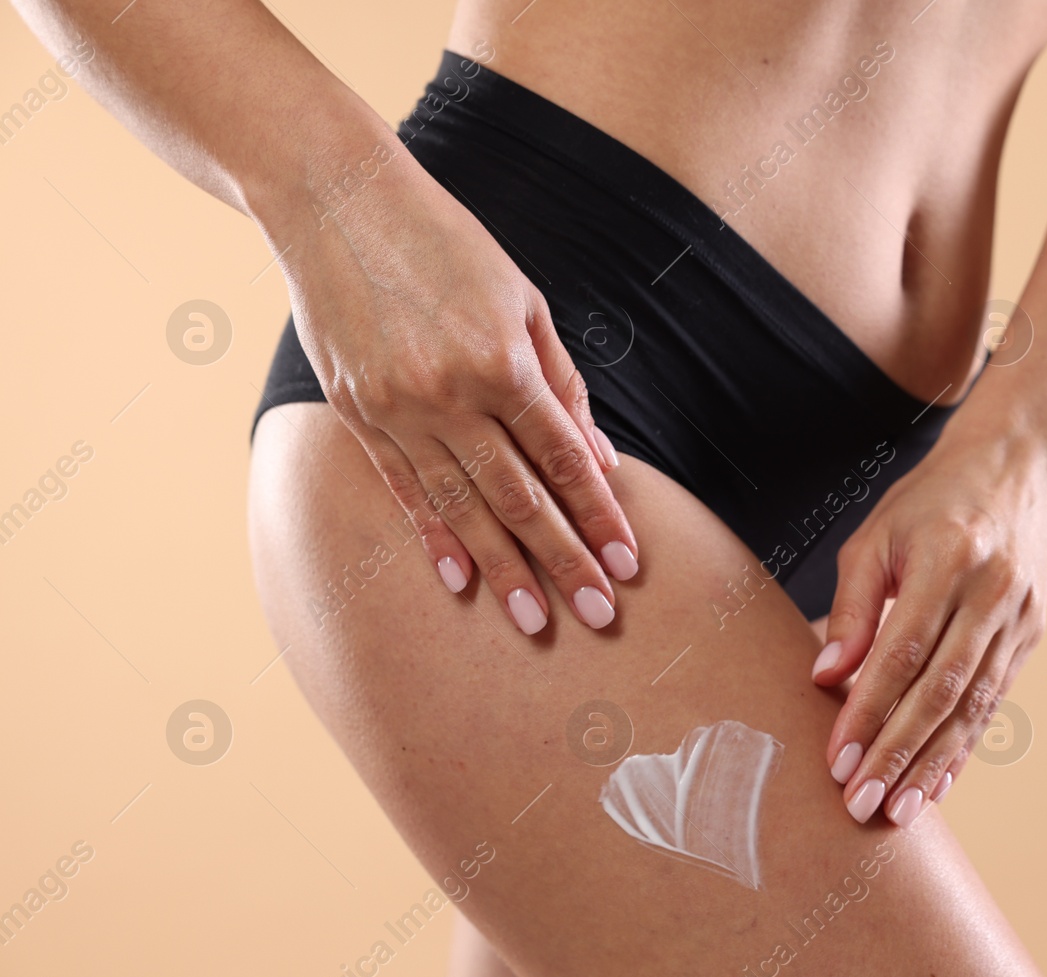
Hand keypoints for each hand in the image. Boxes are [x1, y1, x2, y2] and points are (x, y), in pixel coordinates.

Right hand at [274, 153, 637, 633]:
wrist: (336, 202)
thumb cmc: (447, 246)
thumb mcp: (524, 300)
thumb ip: (563, 384)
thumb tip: (600, 460)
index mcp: (502, 361)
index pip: (563, 459)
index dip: (599, 515)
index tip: (628, 562)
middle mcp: (449, 394)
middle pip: (518, 497)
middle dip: (564, 560)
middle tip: (599, 614)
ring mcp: (396, 409)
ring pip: (461, 507)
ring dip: (503, 569)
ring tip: (536, 621)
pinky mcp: (354, 413)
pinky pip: (401, 490)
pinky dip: (434, 536)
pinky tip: (460, 580)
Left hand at [812, 425, 1046, 824]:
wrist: (1018, 467)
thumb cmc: (933, 500)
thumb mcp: (877, 535)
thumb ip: (852, 608)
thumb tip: (826, 679)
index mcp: (950, 559)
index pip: (903, 652)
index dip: (869, 711)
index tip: (838, 759)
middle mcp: (993, 593)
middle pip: (942, 690)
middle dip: (899, 754)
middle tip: (861, 804)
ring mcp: (1021, 617)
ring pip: (974, 706)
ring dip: (933, 764)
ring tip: (897, 810)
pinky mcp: (1032, 635)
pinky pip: (994, 701)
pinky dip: (964, 746)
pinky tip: (937, 783)